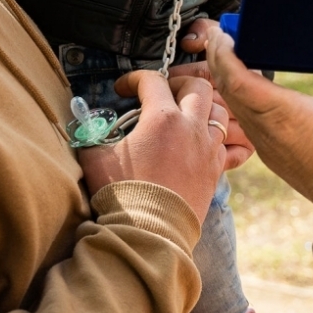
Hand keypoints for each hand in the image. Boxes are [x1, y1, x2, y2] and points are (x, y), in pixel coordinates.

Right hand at [78, 71, 228, 222]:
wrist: (149, 233)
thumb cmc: (122, 195)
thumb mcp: (95, 158)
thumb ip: (93, 137)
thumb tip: (87, 131)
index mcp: (162, 118)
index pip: (152, 80)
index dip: (134, 79)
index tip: (123, 88)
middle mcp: (191, 127)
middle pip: (199, 86)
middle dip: (180, 83)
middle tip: (164, 93)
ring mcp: (207, 149)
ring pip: (218, 112)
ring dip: (202, 108)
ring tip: (184, 116)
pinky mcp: (215, 170)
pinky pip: (224, 144)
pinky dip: (212, 138)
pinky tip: (197, 144)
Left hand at [202, 21, 312, 219]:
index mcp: (278, 110)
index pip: (235, 77)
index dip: (223, 53)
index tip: (224, 33)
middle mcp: (262, 126)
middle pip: (225, 87)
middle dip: (218, 57)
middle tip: (222, 34)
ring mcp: (261, 140)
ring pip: (231, 103)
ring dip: (226, 76)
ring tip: (231, 52)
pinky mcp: (266, 150)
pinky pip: (243, 116)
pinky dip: (238, 95)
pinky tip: (248, 82)